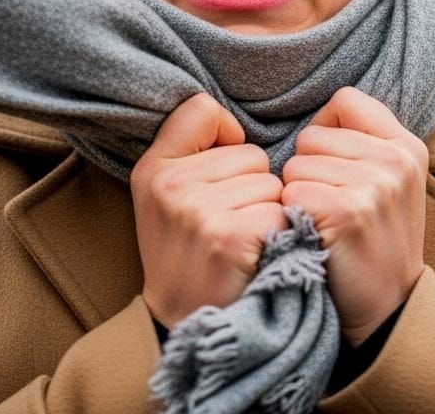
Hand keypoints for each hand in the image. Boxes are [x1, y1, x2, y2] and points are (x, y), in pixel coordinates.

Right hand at [130, 92, 288, 329]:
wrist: (185, 323)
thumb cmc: (187, 252)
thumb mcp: (166, 195)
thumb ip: (189, 148)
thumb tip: (235, 123)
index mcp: (154, 167)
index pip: (204, 110)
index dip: (225, 137)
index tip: (221, 170)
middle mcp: (170, 184)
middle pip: (252, 153)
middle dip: (253, 186)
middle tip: (229, 223)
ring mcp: (199, 211)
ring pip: (272, 184)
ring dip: (268, 212)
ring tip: (241, 241)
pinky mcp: (230, 237)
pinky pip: (281, 213)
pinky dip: (278, 235)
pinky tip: (255, 254)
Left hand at [281, 86, 427, 346]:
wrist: (386, 310)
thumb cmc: (371, 242)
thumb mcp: (387, 184)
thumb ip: (361, 142)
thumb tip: (316, 115)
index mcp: (406, 146)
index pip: (344, 101)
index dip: (325, 129)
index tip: (330, 165)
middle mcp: (396, 159)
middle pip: (311, 135)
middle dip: (306, 170)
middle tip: (330, 208)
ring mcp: (376, 185)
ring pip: (295, 165)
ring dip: (297, 196)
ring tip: (324, 225)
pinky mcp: (349, 212)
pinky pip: (290, 194)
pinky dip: (291, 218)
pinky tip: (315, 237)